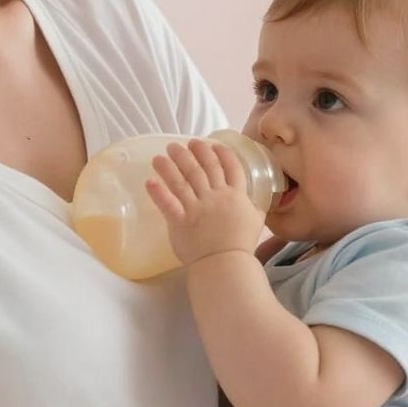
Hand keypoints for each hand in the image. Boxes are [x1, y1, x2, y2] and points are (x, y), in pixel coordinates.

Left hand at [147, 140, 266, 266]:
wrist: (227, 263)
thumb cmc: (242, 245)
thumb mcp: (256, 222)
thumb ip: (255, 210)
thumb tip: (258, 205)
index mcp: (236, 195)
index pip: (230, 167)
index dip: (220, 154)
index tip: (211, 144)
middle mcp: (216, 196)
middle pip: (204, 168)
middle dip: (193, 153)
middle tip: (183, 143)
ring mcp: (197, 208)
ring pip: (183, 181)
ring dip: (171, 166)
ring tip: (161, 155)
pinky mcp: (181, 221)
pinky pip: (167, 204)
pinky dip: (158, 192)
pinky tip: (149, 181)